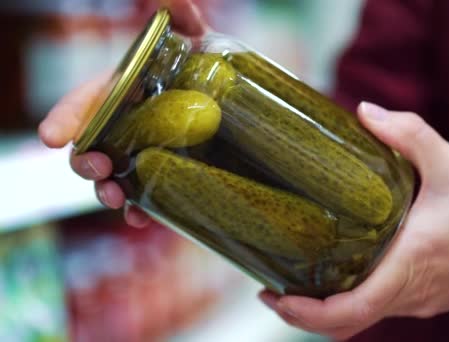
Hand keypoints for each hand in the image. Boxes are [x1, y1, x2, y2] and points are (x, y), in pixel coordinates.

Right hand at [38, 0, 206, 226]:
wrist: (233, 98)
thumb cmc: (206, 64)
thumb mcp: (197, 40)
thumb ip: (181, 20)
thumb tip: (172, 2)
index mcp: (125, 91)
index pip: (87, 103)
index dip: (65, 118)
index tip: (51, 136)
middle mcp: (126, 124)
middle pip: (92, 146)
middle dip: (85, 161)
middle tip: (97, 168)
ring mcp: (142, 152)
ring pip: (112, 177)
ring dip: (107, 191)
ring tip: (118, 201)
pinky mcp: (162, 174)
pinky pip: (144, 197)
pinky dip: (140, 210)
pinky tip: (143, 218)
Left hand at [258, 102, 448, 339]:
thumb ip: (407, 133)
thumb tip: (365, 111)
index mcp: (413, 264)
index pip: (351, 309)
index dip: (306, 313)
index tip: (275, 297)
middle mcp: (413, 292)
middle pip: (348, 322)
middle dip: (304, 313)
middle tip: (273, 288)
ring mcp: (422, 300)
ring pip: (365, 315)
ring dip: (328, 304)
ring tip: (299, 274)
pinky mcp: (430, 297)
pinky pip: (383, 304)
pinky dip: (354, 295)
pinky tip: (344, 266)